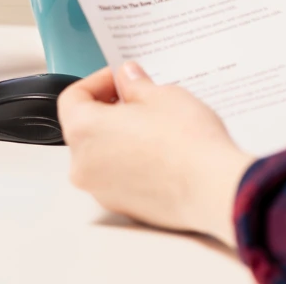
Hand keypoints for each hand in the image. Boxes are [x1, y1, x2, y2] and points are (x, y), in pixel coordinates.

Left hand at [58, 62, 254, 246]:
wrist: (212, 188)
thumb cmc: (187, 142)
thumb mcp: (162, 95)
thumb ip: (135, 85)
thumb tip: (127, 79)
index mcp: (84, 130)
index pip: (73, 98)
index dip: (98, 81)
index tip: (121, 79)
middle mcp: (84, 164)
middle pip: (85, 128)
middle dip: (110, 110)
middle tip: (141, 99)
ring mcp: (102, 190)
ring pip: (102, 154)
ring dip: (121, 137)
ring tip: (157, 126)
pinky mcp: (123, 206)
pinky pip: (119, 177)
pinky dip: (132, 162)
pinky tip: (162, 153)